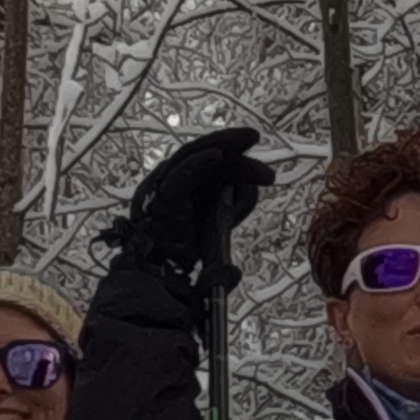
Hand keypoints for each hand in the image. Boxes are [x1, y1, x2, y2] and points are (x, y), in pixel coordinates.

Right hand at [107, 123, 272, 295]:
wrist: (159, 282)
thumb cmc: (185, 261)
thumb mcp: (219, 232)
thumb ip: (234, 209)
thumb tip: (248, 187)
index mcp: (185, 192)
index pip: (211, 168)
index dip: (235, 161)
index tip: (260, 166)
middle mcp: (172, 184)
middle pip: (204, 157)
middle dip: (231, 145)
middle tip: (254, 137)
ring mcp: (164, 187)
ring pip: (194, 156)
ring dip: (222, 144)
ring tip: (248, 138)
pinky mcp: (161, 194)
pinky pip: (183, 173)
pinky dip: (201, 161)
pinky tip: (220, 154)